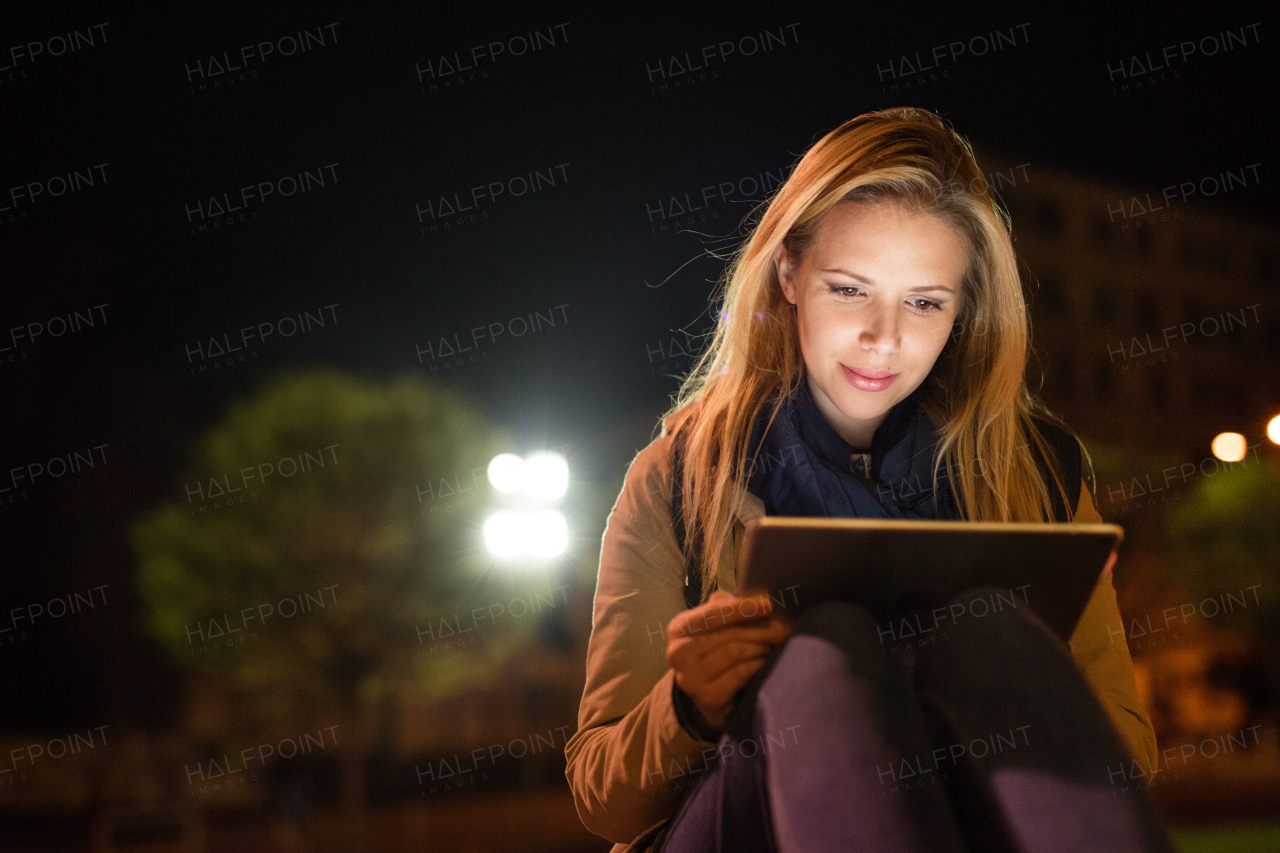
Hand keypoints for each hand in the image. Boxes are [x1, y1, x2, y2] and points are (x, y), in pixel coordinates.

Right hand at [666, 589, 793, 735]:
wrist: (707, 695)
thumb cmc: (714, 652)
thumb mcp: (715, 627)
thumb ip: (727, 607)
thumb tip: (757, 596)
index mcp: (679, 628)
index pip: (714, 612)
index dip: (742, 608)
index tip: (768, 604)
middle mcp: (678, 652)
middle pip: (728, 633)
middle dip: (760, 629)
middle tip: (783, 628)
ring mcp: (689, 677)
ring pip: (735, 652)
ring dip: (760, 647)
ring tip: (773, 645)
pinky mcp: (706, 697)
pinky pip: (740, 673)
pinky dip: (756, 665)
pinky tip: (764, 662)